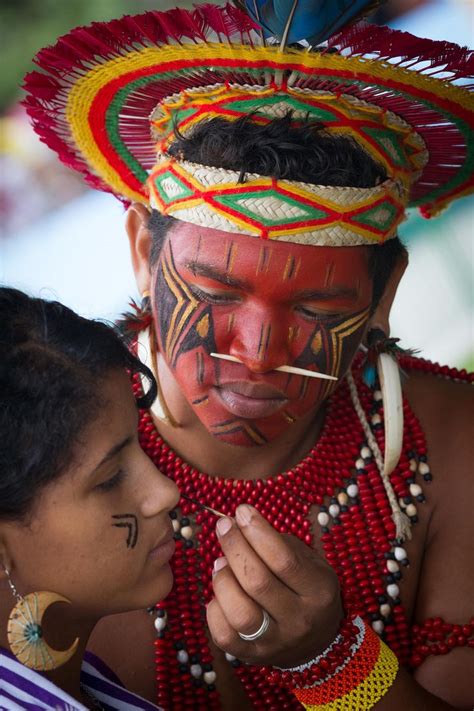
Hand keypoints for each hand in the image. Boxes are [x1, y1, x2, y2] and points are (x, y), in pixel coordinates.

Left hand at [206, 504, 342, 667]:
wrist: (317, 642)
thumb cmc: (307, 588)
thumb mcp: (309, 562)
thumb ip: (278, 544)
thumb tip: (239, 524)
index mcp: (319, 591)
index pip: (283, 559)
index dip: (258, 531)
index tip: (241, 510)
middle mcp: (299, 620)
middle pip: (257, 581)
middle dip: (235, 546)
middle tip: (223, 525)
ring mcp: (276, 643)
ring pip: (239, 612)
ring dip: (223, 579)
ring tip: (220, 562)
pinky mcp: (252, 657)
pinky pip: (223, 635)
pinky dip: (214, 608)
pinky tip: (219, 592)